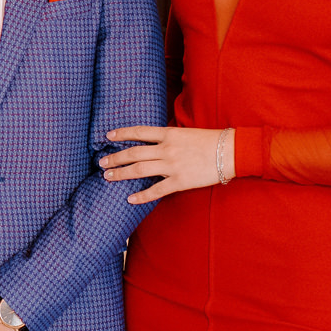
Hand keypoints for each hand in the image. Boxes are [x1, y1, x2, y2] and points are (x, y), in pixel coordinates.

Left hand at [100, 125, 233, 203]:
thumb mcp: (185, 132)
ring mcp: (172, 165)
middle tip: (101, 162)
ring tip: (107, 176)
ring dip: (121, 173)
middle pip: (134, 153)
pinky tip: (130, 198)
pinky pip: (157, 190)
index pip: (139, 132)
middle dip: (115, 158)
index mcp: (168, 134)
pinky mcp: (180, 181)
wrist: (230, 151)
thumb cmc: (208, 141)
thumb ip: (167, 136)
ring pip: (140, 170)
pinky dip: (142, 195)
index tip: (108, 136)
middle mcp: (166, 149)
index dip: (122, 134)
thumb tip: (151, 139)